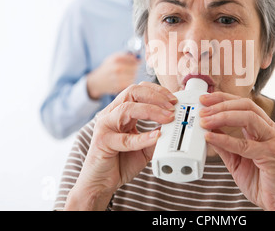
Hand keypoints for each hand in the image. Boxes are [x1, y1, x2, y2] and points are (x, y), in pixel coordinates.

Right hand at [65, 82, 176, 209]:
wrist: (101, 184)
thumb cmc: (120, 163)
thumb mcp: (145, 147)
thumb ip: (156, 135)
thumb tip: (173, 125)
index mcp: (120, 112)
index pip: (138, 90)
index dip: (157, 92)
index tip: (173, 100)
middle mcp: (111, 115)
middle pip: (132, 92)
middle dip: (156, 96)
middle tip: (172, 106)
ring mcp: (105, 126)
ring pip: (127, 108)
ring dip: (151, 111)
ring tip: (167, 118)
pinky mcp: (102, 142)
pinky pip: (125, 138)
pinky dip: (143, 137)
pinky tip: (156, 137)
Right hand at [86, 52, 139, 99]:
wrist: (97, 81)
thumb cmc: (107, 68)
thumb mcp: (113, 58)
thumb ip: (126, 56)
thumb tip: (139, 59)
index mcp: (116, 58)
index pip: (133, 59)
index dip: (136, 61)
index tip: (136, 62)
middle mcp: (117, 67)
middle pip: (135, 67)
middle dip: (135, 68)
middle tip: (131, 69)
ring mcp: (118, 77)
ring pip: (134, 75)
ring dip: (133, 75)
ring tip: (127, 75)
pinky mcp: (120, 86)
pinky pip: (131, 82)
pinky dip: (129, 81)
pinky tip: (125, 80)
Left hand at [199, 92, 274, 210]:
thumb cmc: (262, 182)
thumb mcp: (237, 160)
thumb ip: (225, 145)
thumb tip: (208, 130)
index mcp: (264, 128)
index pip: (243, 104)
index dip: (223, 99)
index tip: (205, 99)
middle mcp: (270, 131)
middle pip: (246, 105)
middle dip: (222, 104)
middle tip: (203, 108)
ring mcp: (272, 141)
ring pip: (248, 118)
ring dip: (222, 117)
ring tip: (205, 121)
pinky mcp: (271, 155)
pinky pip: (245, 144)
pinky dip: (225, 139)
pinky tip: (211, 138)